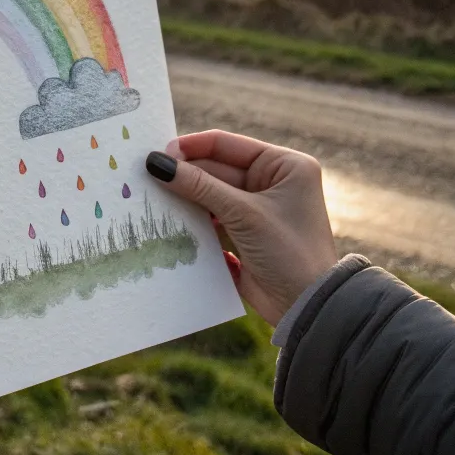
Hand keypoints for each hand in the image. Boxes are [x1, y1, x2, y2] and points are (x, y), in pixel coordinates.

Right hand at [147, 130, 337, 324]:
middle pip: (216, 170)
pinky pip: (212, 221)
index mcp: (283, 165)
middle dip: (184, 176)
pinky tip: (170, 223)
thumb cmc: (288, 251)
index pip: (227, 145)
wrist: (309, 309)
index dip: (191, 147)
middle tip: (146, 179)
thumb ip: (200, 186)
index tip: (158, 154)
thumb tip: (156, 163)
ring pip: (211, 196)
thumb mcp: (244, 214)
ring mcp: (257, 210)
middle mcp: (271, 183)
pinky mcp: (245, 236)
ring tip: (154, 200)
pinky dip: (194, 222)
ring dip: (186, 200)